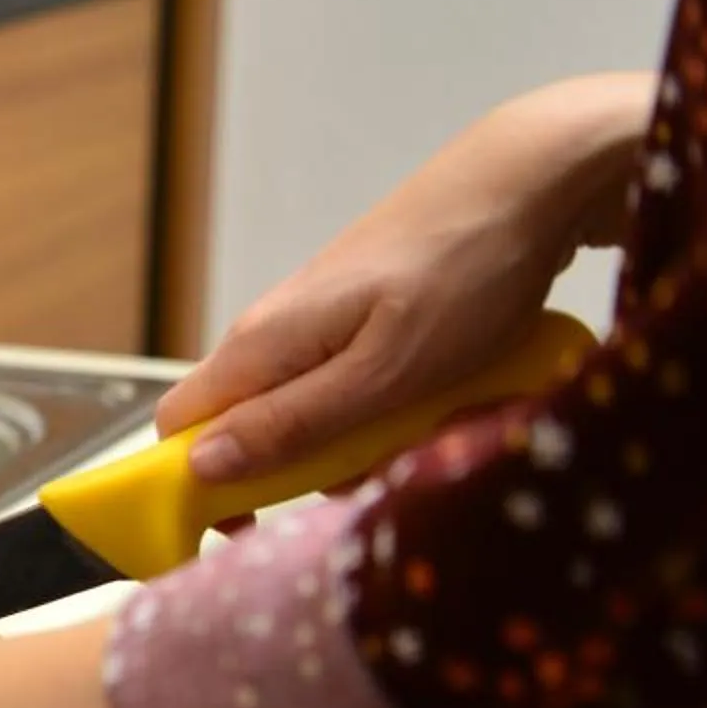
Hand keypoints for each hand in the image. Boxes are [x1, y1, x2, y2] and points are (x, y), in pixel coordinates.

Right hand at [164, 73, 648, 486]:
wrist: (529, 181)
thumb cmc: (463, 273)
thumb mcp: (381, 374)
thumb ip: (290, 423)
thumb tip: (202, 466)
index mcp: (259, 345)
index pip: (177, 430)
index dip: (196, 486)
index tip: (248, 526)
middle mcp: (272, 331)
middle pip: (245, 428)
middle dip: (297, 472)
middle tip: (368, 475)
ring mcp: (316, 320)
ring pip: (303, 410)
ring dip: (353, 442)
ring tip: (422, 429)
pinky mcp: (358, 314)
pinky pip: (345, 383)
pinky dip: (384, 407)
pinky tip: (436, 397)